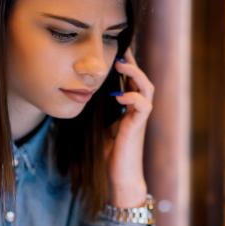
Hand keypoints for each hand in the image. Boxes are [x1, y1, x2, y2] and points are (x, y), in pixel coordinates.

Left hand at [107, 49, 153, 207]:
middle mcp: (137, 109)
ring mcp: (139, 117)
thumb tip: (77, 91)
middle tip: (119, 49)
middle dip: (132, 62)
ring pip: (147, 88)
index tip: (113, 48)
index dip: (124, 63)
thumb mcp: (97, 124)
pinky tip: (119, 96)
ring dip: (135, 74)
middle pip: (141, 78)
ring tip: (120, 64)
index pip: (129, 78)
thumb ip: (94, 108)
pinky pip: (143, 107)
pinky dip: (132, 98)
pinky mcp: (138, 127)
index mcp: (128, 106)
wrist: (118, 177)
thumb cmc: (107, 152)